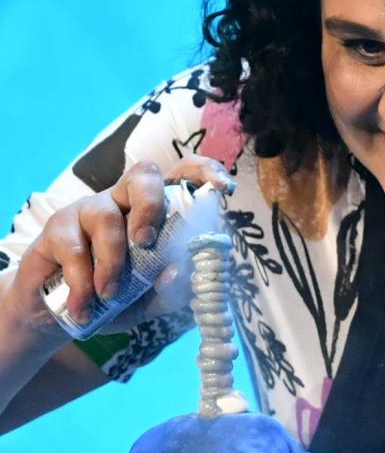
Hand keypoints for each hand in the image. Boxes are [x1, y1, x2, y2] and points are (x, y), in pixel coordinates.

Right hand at [3, 155, 234, 338]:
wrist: (60, 317)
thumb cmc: (116, 297)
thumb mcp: (150, 299)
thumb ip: (170, 290)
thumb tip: (181, 273)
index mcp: (157, 208)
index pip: (184, 173)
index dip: (205, 172)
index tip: (222, 189)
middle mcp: (126, 198)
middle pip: (144, 174)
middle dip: (149, 205)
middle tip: (146, 241)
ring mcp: (91, 207)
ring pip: (106, 215)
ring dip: (111, 258)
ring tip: (111, 293)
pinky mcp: (57, 226)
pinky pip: (73, 246)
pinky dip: (82, 280)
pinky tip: (85, 305)